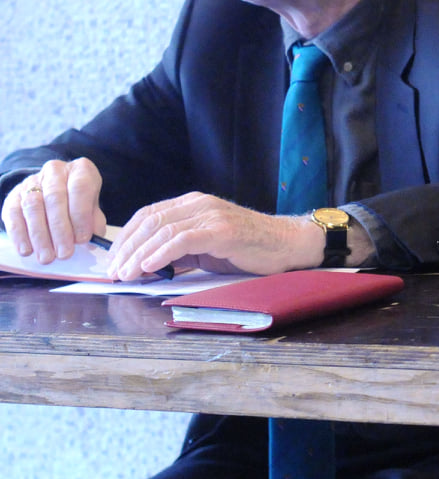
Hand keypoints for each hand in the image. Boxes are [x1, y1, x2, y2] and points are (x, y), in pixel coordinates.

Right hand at [1, 158, 106, 263]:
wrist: (53, 190)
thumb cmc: (78, 201)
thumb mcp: (92, 207)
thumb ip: (94, 222)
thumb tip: (91, 240)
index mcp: (80, 169)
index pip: (80, 188)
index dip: (81, 215)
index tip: (83, 239)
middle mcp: (55, 171)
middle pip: (55, 198)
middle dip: (60, 229)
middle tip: (64, 253)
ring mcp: (31, 182)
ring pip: (33, 206)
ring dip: (40, 235)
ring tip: (47, 257)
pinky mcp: (13, 196)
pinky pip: (13, 215)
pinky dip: (20, 235)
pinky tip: (27, 250)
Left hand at [106, 193, 324, 280]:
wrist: (286, 244)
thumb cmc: (247, 249)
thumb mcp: (205, 248)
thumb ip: (178, 251)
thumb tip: (144, 267)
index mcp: (193, 204)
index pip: (148, 214)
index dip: (125, 237)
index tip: (112, 260)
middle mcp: (199, 204)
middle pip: (150, 221)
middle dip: (126, 248)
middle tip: (112, 272)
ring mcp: (211, 215)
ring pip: (162, 230)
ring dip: (138, 255)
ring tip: (124, 275)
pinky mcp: (222, 230)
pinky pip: (182, 240)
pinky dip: (160, 254)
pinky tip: (147, 268)